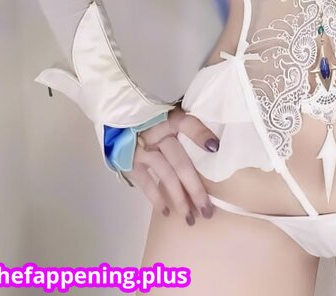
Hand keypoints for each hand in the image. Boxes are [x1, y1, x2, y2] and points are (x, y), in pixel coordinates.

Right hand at [126, 106, 217, 222]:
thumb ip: (188, 129)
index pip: (186, 123)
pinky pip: (145, 182)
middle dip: (195, 188)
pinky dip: (156, 198)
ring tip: (190, 217)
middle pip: (180, 161)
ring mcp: (142, 149)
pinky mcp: (130, 162)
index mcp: (169, 119)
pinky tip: (166, 212)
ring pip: (166, 175)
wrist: (120, 122)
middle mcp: (156, 133)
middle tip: (207, 210)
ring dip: (179, 198)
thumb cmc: (154, 122)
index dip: (200, 134)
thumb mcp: (170, 118)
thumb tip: (214, 148)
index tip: (215, 148)